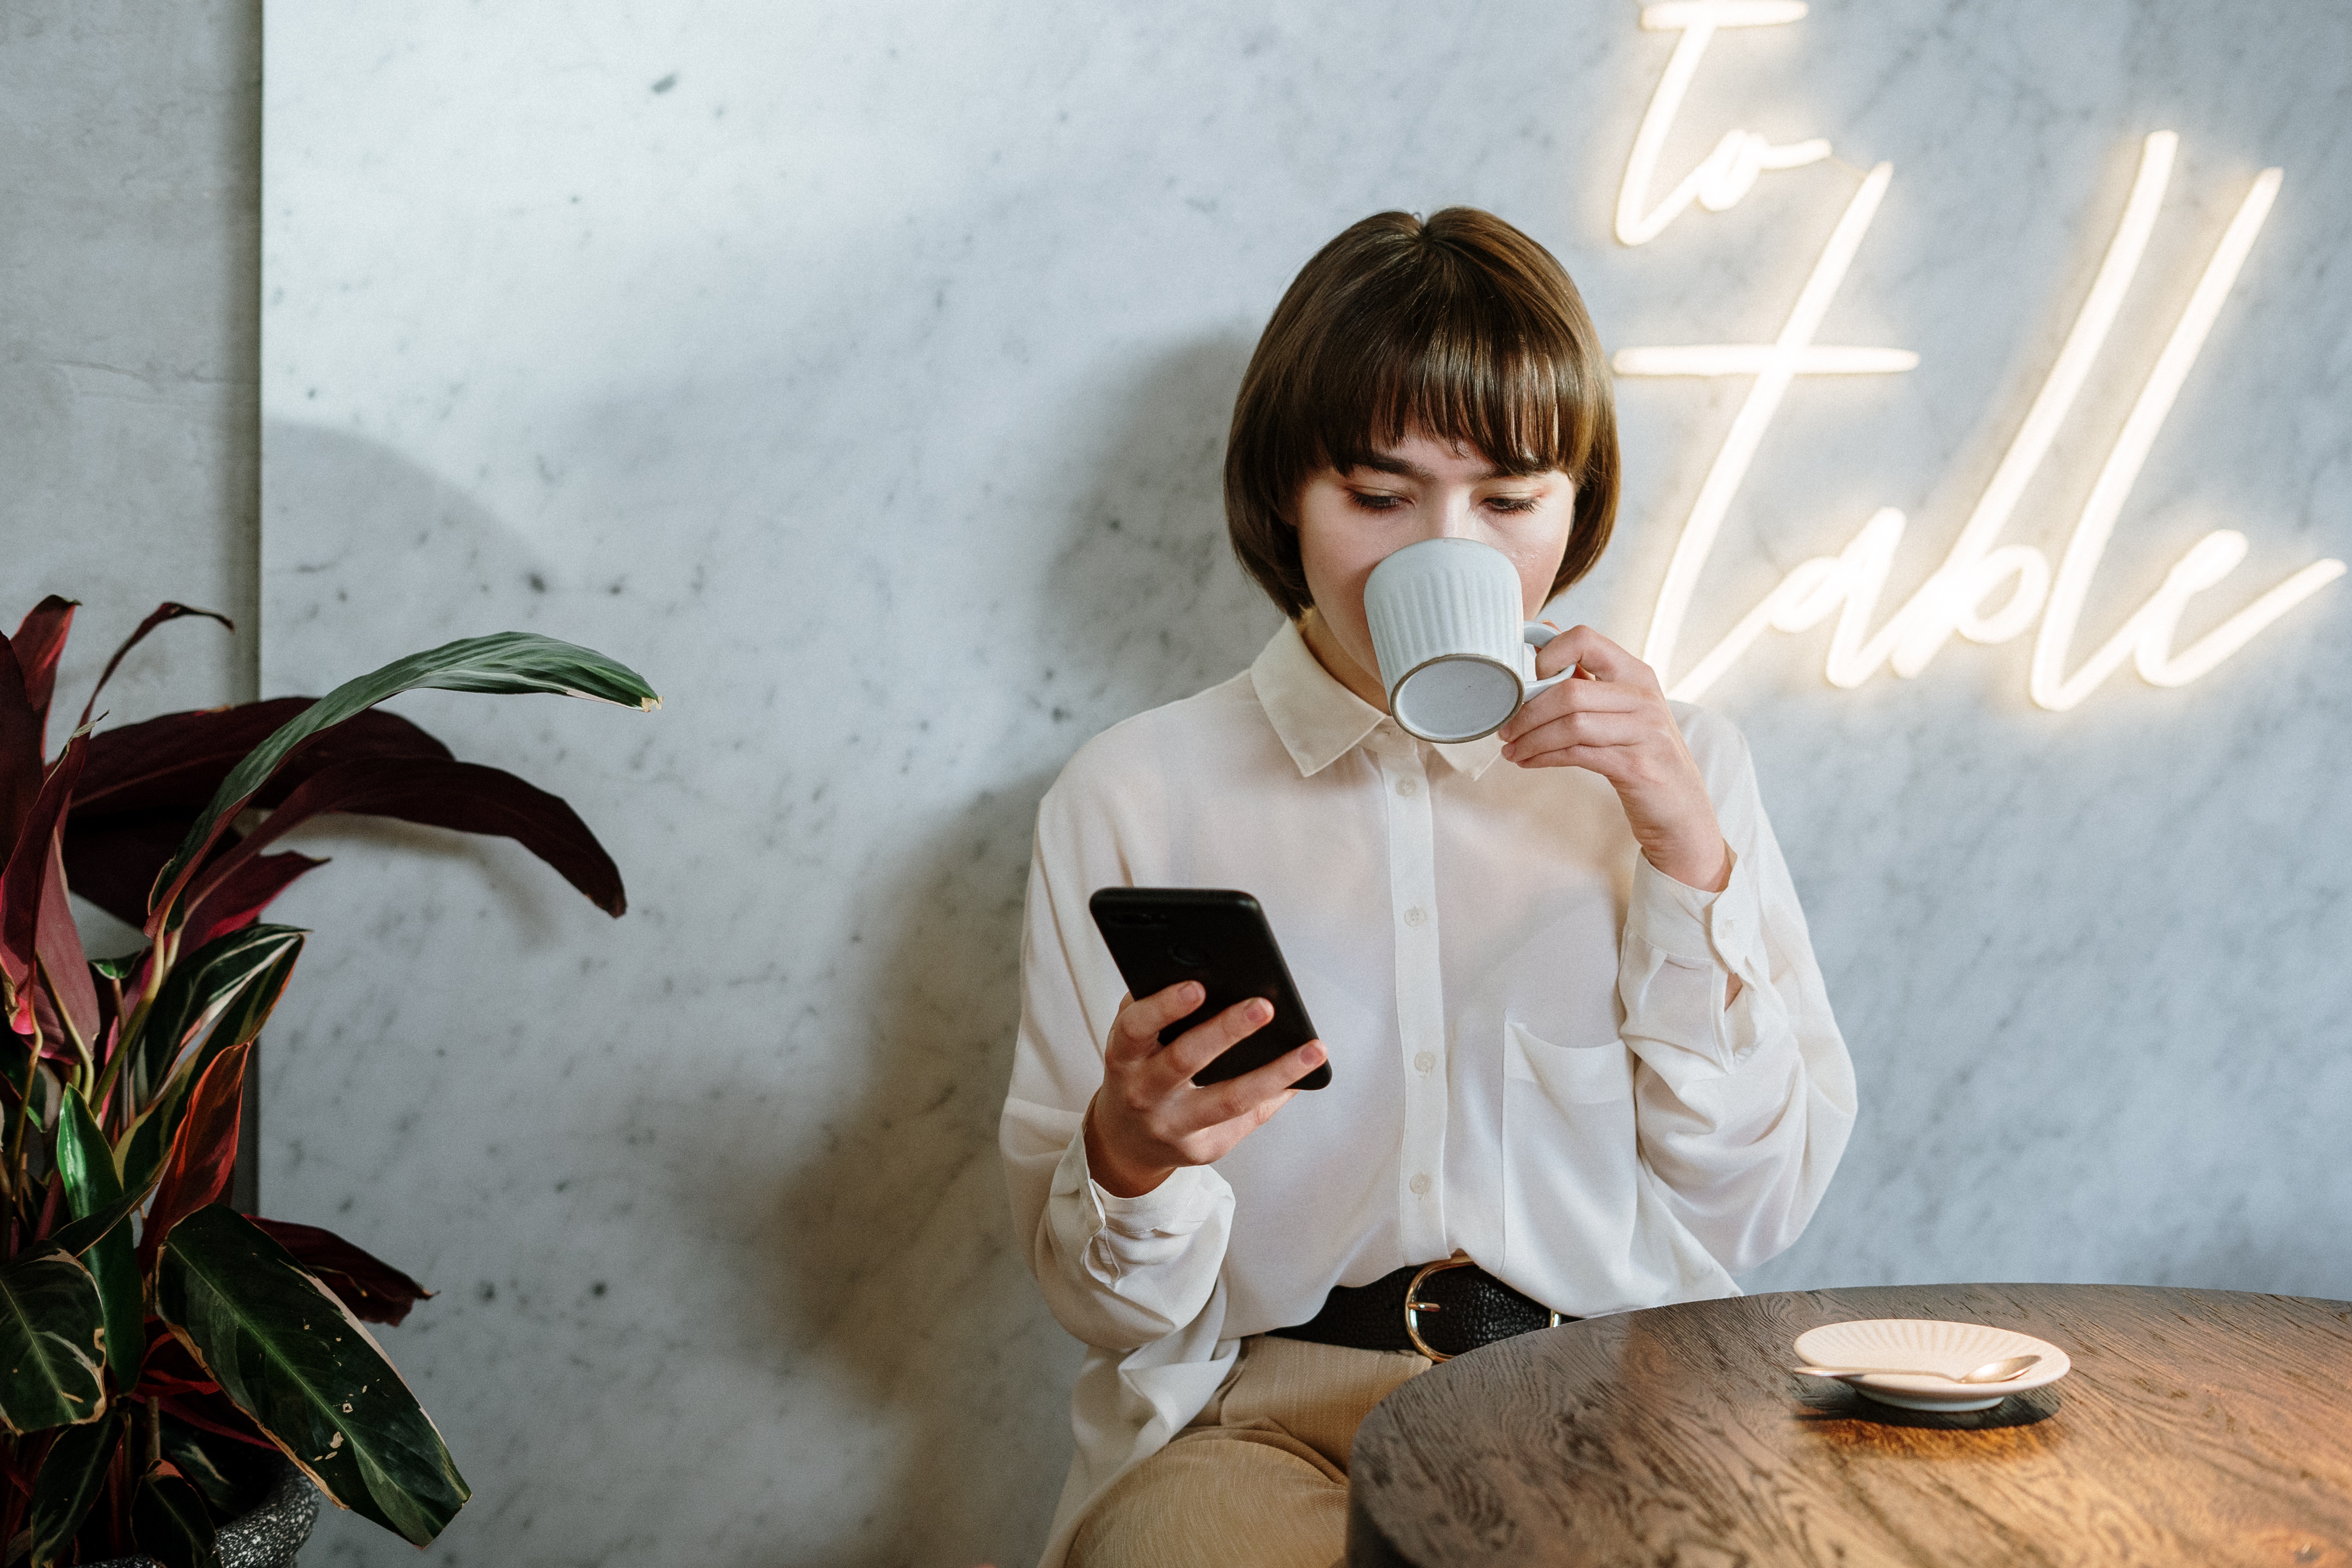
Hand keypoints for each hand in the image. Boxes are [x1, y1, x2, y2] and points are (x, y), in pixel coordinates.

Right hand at [1084, 981, 1325, 1197]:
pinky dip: (1278, 1092)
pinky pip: (1248, 1118)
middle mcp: (1143, 1094)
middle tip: (1264, 1006)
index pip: (1136, 1028)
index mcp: (1123, 1057)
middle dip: (1226, 1031)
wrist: (1127, 1141)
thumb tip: (1215, 974)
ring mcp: (1173, 1127)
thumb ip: (1157, 1007)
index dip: (1165, 1007)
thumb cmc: (1140, 1069)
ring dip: (1276, 1072)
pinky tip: (1304, 1076)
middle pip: (1185, 1061)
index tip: (1198, 986)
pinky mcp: (1203, 1149)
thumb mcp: (1135, 1039)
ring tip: (1313, 1049)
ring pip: (1230, 1099)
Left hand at [1497, 624, 1731, 891]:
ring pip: (1572, 724)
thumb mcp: (1622, 708)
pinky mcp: (1637, 767)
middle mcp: (1643, 698)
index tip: (1525, 680)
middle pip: (1570, 692)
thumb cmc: (1642, 753)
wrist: (1680, 809)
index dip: (1548, 654)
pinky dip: (1545, 758)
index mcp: (1636, 673)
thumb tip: (1545, 636)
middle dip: (1527, 712)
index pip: (1585, 639)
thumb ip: (1587, 676)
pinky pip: (1579, 755)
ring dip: (1532, 739)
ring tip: (1512, 750)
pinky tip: (1530, 761)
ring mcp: (1644, 732)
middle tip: (1505, 728)